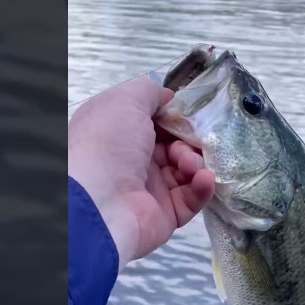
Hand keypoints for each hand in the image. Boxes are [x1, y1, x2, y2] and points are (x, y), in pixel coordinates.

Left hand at [68, 76, 215, 271]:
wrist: (100, 203)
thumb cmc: (109, 143)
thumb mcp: (126, 100)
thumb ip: (149, 90)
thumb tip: (168, 97)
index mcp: (118, 132)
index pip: (153, 121)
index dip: (173, 115)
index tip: (188, 112)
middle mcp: (132, 159)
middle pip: (174, 144)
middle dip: (189, 138)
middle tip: (193, 138)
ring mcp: (149, 188)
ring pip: (186, 170)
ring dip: (195, 161)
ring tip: (188, 163)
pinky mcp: (166, 214)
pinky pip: (191, 198)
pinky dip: (202, 186)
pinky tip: (203, 178)